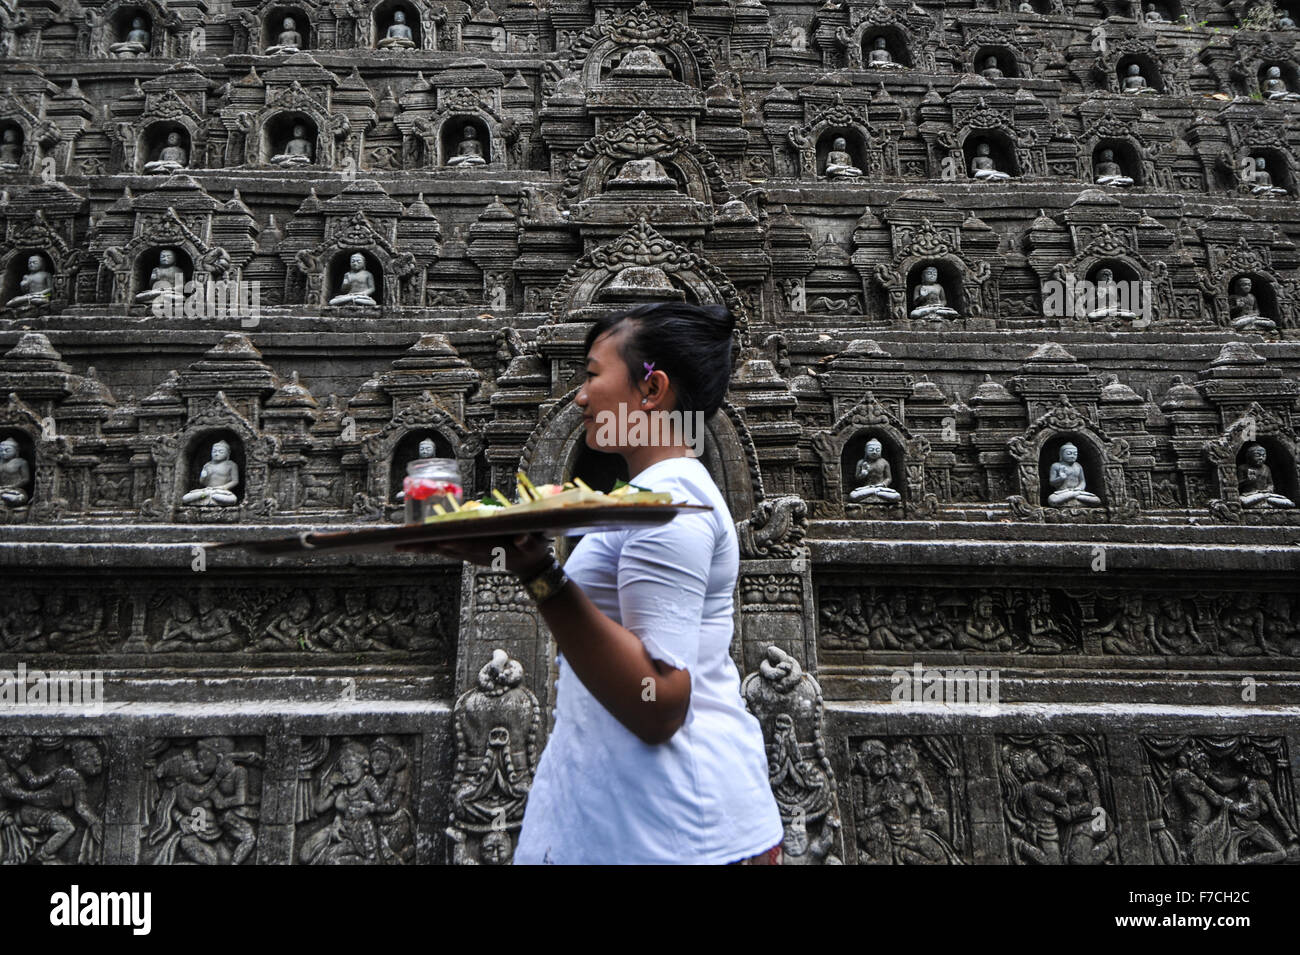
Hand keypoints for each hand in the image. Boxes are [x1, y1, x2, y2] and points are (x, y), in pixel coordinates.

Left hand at [396, 531, 554, 577]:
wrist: (529, 567)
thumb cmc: (533, 552)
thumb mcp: (535, 547)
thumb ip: (529, 543)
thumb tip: (523, 538)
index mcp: (488, 549)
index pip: (466, 546)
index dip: (451, 543)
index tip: (436, 540)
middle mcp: (473, 554)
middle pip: (445, 549)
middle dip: (424, 546)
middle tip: (399, 545)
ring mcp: (468, 555)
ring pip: (440, 551)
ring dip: (420, 548)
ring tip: (398, 544)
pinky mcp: (466, 553)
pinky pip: (443, 550)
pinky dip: (428, 547)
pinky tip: (414, 544)